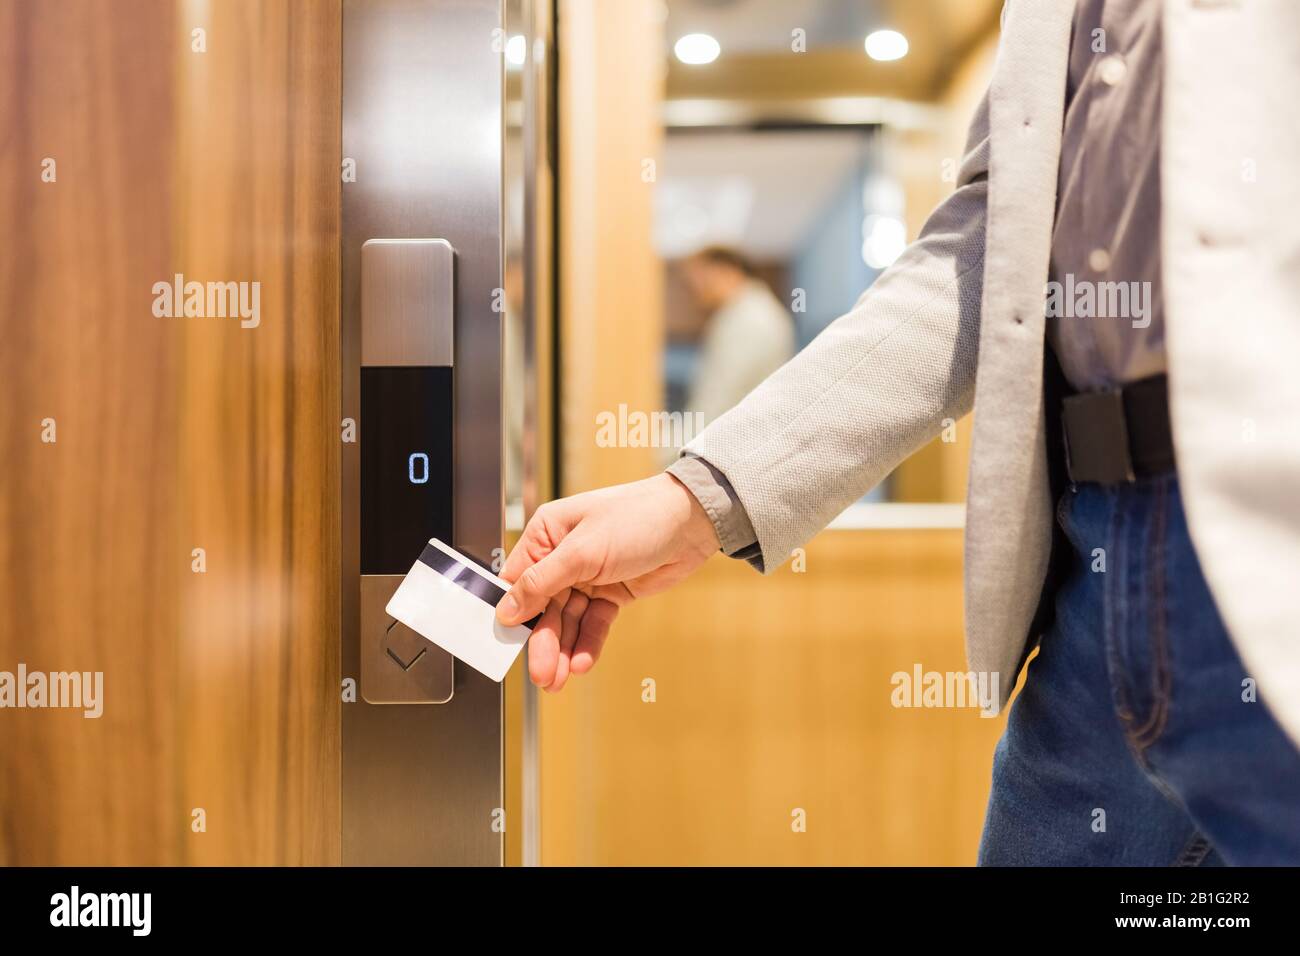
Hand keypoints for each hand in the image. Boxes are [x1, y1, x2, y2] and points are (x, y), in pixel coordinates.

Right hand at [496, 472, 720, 690]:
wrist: (690, 524)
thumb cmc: (637, 518)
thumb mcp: (582, 551)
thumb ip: (542, 582)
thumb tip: (508, 608)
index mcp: (547, 534)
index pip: (518, 580)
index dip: (512, 614)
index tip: (506, 645)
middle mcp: (563, 556)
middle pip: (544, 608)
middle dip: (544, 642)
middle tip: (542, 674)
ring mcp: (588, 576)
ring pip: (568, 620)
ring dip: (564, 650)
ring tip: (559, 679)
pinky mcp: (611, 593)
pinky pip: (593, 623)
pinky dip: (588, 642)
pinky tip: (583, 662)